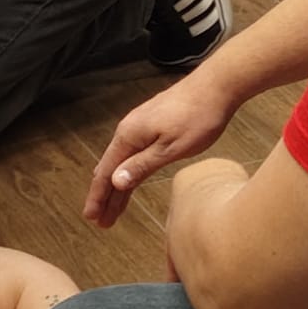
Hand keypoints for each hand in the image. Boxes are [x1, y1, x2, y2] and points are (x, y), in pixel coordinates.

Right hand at [84, 70, 237, 228]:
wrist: (216, 87)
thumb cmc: (197, 117)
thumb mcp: (170, 148)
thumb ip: (141, 165)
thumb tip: (115, 181)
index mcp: (129, 135)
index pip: (106, 172)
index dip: (98, 196)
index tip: (91, 217)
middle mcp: (129, 129)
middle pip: (111, 168)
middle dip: (105, 195)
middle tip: (100, 221)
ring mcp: (141, 125)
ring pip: (123, 161)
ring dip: (117, 186)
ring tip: (113, 209)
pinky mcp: (153, 124)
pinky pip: (133, 153)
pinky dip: (129, 171)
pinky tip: (129, 179)